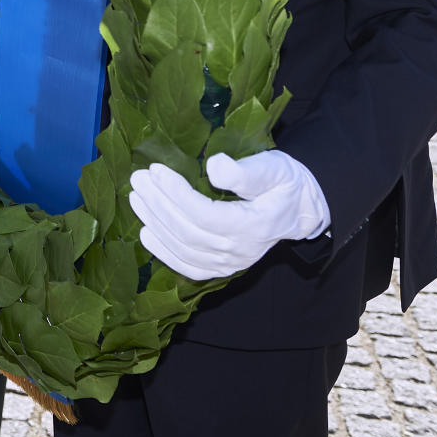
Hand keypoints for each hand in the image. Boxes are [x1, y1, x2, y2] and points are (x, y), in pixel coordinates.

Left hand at [128, 151, 330, 280]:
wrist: (299, 210)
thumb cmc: (285, 184)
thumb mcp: (274, 169)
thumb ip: (246, 172)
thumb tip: (214, 168)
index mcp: (255, 226)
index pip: (205, 214)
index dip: (176, 194)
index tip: (156, 170)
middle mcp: (241, 251)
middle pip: (189, 231)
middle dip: (159, 204)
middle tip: (139, 179)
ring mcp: (231, 263)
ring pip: (184, 249)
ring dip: (156, 224)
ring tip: (137, 198)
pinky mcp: (222, 268)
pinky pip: (188, 267)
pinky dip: (164, 252)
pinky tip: (146, 233)